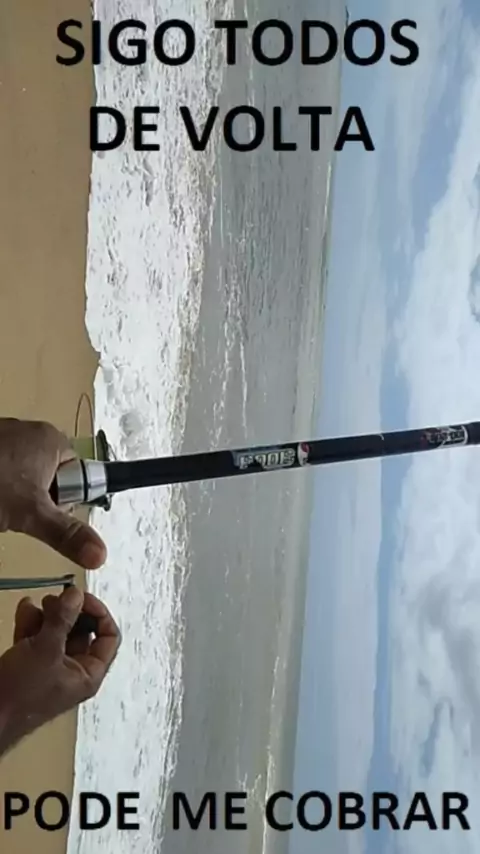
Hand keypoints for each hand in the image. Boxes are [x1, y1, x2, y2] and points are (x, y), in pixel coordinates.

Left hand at [0, 418, 105, 567]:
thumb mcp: (31, 515)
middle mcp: (29, 430)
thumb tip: (101, 556)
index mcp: (51, 440)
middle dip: (32, 497)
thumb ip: (67, 534)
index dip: (61, 497)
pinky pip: (0, 467)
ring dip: (10, 492)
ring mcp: (3, 434)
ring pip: (19, 472)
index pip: (75, 473)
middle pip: (46, 473)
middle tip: (15, 509)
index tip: (40, 509)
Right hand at [0, 586, 120, 754]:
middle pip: (81, 631)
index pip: (109, 638)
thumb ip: (62, 620)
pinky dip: (32, 623)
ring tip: (37, 604)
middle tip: (57, 599)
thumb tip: (76, 595)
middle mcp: (72, 671)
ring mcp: (50, 668)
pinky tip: (25, 610)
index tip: (83, 598)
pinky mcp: (29, 664)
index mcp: (87, 674)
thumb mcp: (45, 651)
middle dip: (69, 612)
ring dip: (48, 615)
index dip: (100, 614)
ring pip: (57, 632)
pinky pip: (37, 638)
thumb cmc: (19, 697)